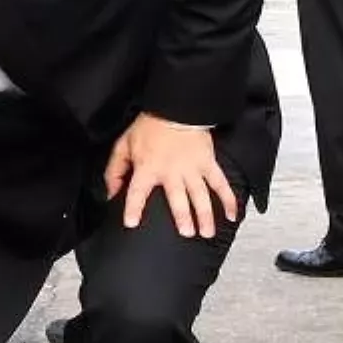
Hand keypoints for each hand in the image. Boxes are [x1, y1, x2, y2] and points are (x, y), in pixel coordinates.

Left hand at [105, 113, 236, 238]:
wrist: (176, 108)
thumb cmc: (149, 127)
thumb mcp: (124, 146)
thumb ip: (114, 172)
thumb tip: (110, 194)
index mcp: (148, 167)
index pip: (137, 191)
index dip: (133, 207)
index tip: (131, 223)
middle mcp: (172, 170)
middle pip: (178, 198)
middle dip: (183, 217)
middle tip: (186, 233)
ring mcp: (192, 168)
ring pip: (201, 194)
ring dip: (205, 214)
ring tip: (207, 232)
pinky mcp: (208, 162)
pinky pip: (220, 183)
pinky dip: (228, 199)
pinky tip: (232, 214)